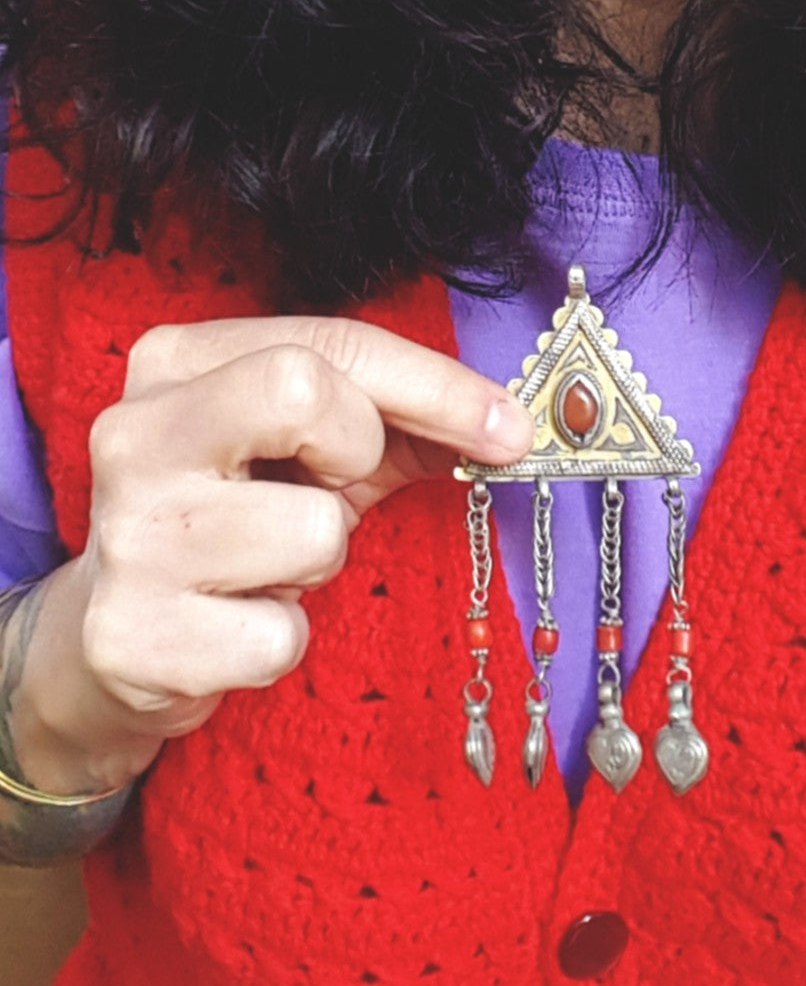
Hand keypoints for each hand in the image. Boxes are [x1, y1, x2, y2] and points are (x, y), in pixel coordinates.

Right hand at [15, 316, 531, 791]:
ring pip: (313, 533)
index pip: (331, 343)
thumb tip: (509, 427)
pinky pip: (280, 639)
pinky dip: (283, 642)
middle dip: (356, 450)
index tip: (507, 426)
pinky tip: (237, 624)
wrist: (116, 632)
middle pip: (304, 393)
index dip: (436, 385)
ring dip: (321, 562)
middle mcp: (134, 433)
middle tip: (337, 487)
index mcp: (176, 362)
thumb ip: (398, 418)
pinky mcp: (131, 638)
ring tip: (271, 567)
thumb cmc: (237, 518)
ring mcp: (127, 536)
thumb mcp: (309, 448)